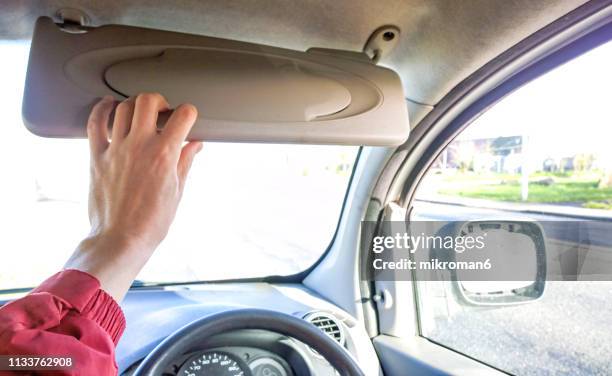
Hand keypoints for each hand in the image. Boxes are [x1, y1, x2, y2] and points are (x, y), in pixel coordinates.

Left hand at [65, 93, 201, 300]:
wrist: (121, 239)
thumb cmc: (151, 222)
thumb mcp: (177, 191)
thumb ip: (186, 161)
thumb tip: (195, 145)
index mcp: (164, 154)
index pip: (183, 115)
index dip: (189, 113)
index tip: (188, 118)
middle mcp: (140, 146)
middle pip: (148, 101)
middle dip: (160, 101)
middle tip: (162, 113)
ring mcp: (116, 149)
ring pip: (124, 107)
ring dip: (135, 105)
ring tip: (140, 115)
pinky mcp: (97, 156)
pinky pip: (96, 123)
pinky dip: (102, 109)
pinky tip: (109, 106)